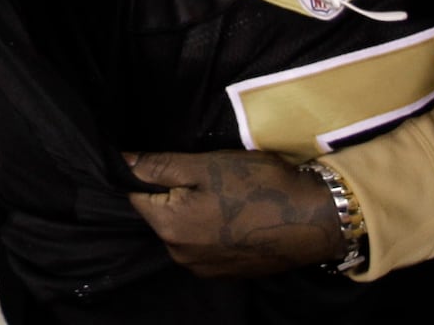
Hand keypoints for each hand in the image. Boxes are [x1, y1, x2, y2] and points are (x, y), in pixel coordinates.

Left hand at [126, 150, 341, 277]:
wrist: (312, 220)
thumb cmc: (258, 186)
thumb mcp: (208, 165)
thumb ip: (161, 165)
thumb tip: (121, 161)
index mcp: (169, 226)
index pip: (137, 195)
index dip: (152, 173)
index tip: (178, 162)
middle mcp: (178, 254)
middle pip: (162, 214)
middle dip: (176, 193)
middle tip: (211, 173)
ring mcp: (202, 267)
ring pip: (184, 230)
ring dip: (196, 212)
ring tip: (227, 194)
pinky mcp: (225, 272)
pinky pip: (205, 245)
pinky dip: (214, 229)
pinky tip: (238, 215)